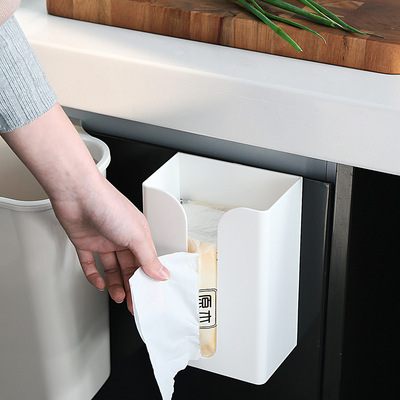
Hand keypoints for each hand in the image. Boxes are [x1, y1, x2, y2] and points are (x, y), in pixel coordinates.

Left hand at [2, 104, 168, 312]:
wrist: (76, 193)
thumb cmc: (108, 204)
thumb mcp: (136, 235)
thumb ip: (148, 257)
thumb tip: (162, 273)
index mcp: (138, 234)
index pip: (146, 262)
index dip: (148, 279)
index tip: (149, 295)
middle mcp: (122, 237)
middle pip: (129, 267)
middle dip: (131, 285)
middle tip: (133, 303)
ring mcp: (103, 240)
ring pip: (111, 268)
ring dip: (114, 284)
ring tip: (118, 296)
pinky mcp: (85, 243)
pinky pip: (90, 264)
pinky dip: (94, 275)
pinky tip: (98, 283)